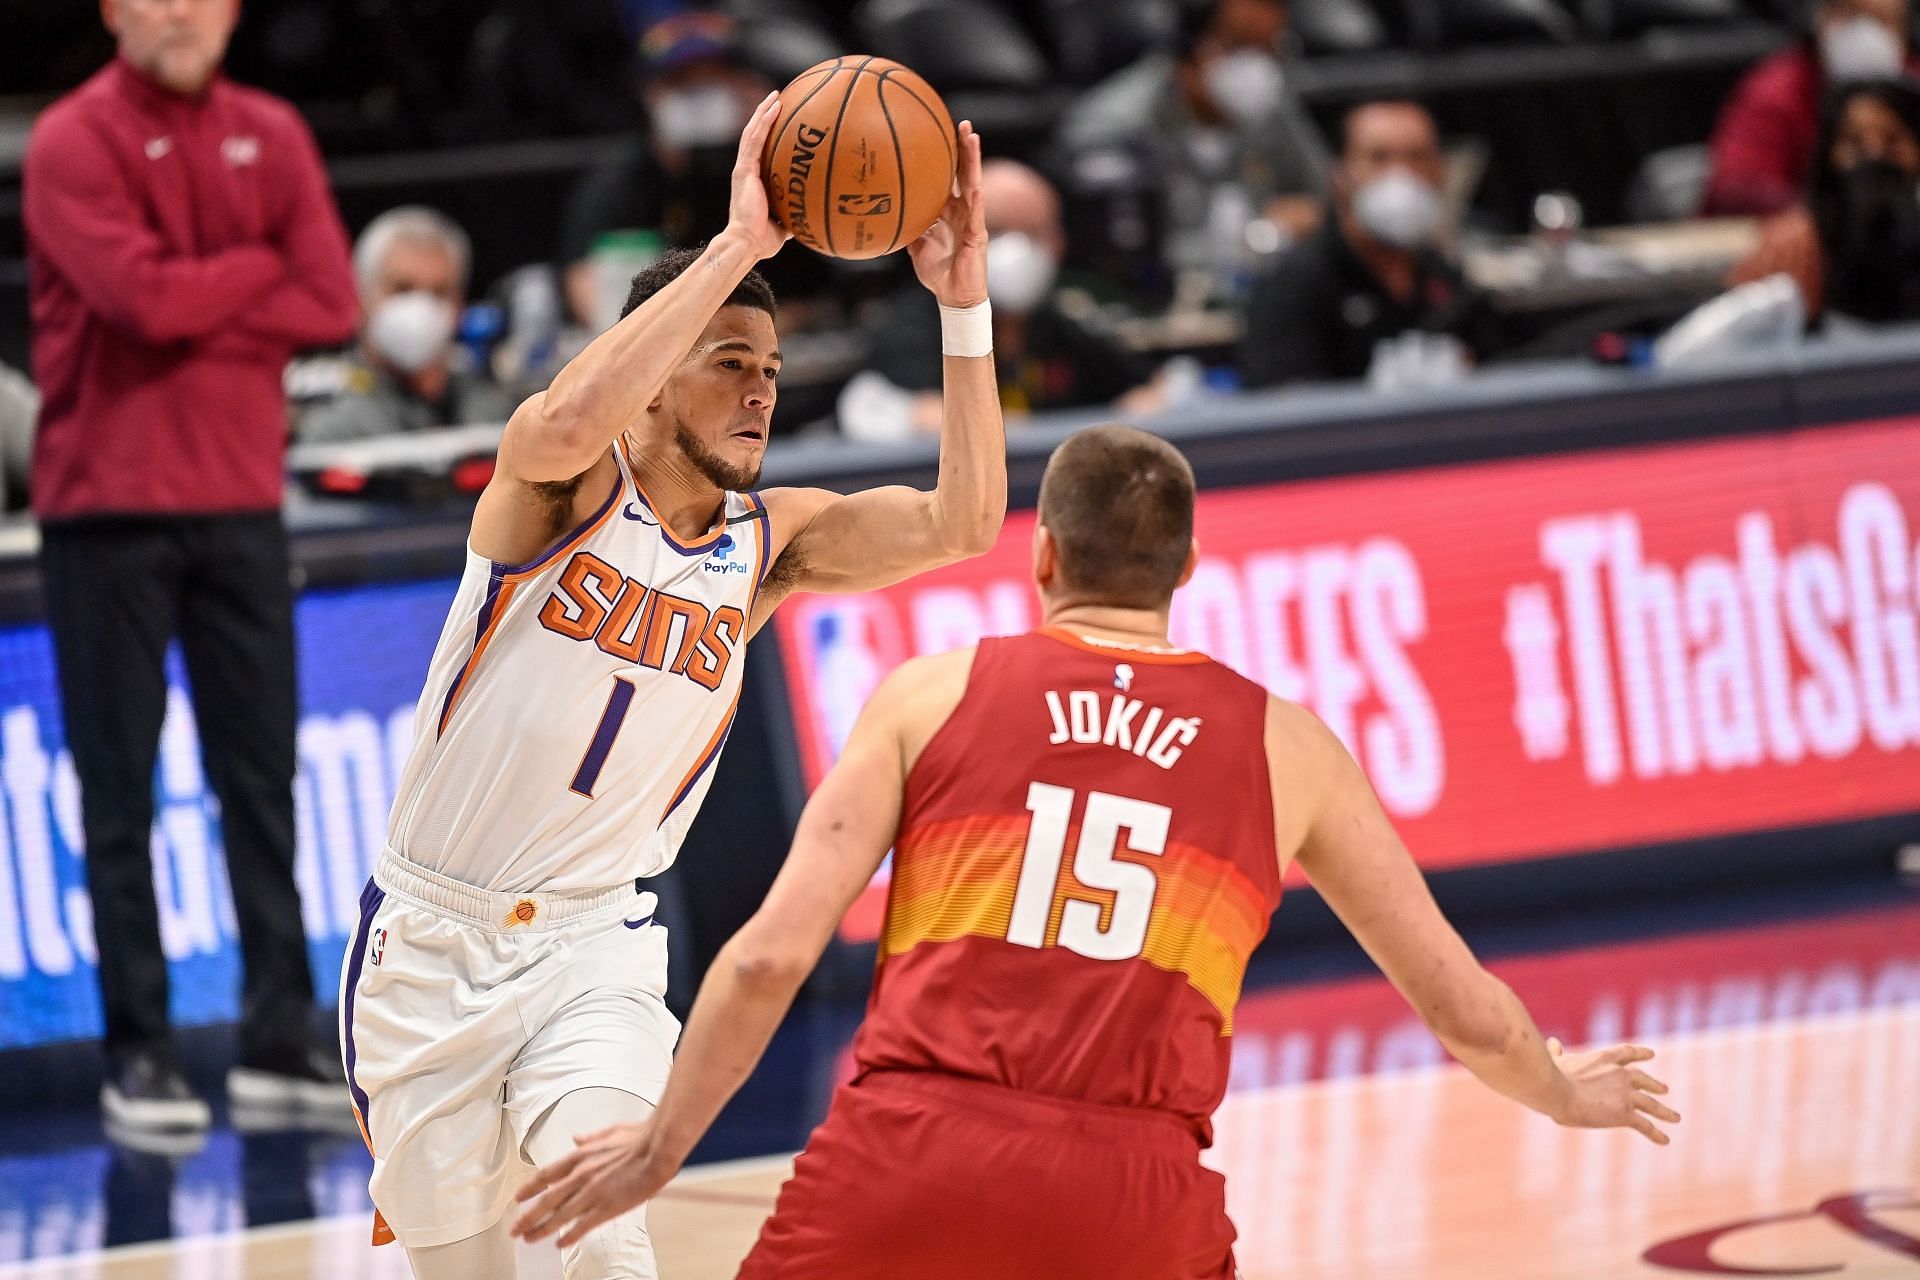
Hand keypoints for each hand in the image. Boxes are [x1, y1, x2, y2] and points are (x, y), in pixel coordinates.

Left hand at [509, 1119, 681, 1247]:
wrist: (657, 1148)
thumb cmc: (640, 1138)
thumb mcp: (610, 1132)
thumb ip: (590, 1138)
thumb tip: (577, 1138)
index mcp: (581, 1156)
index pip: (546, 1175)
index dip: (529, 1188)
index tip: (519, 1198)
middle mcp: (580, 1176)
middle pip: (546, 1201)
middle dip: (528, 1217)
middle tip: (515, 1229)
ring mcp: (592, 1194)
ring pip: (559, 1217)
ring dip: (542, 1230)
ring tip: (530, 1239)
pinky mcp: (606, 1208)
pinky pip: (582, 1226)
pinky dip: (569, 1236)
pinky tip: (560, 1243)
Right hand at [719, 94, 790, 262]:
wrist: (748, 243)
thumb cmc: (764, 239)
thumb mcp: (787, 222)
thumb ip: (797, 212)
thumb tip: (815, 213)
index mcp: (754, 179)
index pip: (760, 150)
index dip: (767, 133)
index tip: (781, 119)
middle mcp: (747, 170)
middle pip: (754, 135)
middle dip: (765, 115)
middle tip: (778, 99)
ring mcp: (744, 168)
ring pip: (752, 133)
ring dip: (763, 112)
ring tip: (775, 96)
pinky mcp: (744, 170)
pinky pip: (754, 140)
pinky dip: (763, 122)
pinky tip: (774, 107)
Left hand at [908, 121, 986, 307]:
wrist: (953, 296)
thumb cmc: (938, 271)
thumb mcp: (915, 245)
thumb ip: (906, 226)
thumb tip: (884, 213)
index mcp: (949, 210)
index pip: (951, 177)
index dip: (949, 155)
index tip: (942, 131)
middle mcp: (963, 210)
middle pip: (966, 172)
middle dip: (965, 148)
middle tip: (962, 123)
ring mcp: (973, 220)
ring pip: (975, 184)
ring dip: (974, 162)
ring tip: (973, 138)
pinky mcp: (978, 235)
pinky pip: (976, 214)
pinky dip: (975, 200)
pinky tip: (974, 186)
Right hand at [1548, 1039, 1678, 1144]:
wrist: (1558, 1091)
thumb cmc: (1552, 1075)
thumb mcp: (1556, 1061)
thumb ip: (1557, 1053)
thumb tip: (1553, 1042)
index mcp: (1605, 1057)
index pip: (1628, 1053)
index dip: (1641, 1053)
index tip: (1651, 1054)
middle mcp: (1621, 1074)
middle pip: (1644, 1079)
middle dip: (1655, 1085)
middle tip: (1664, 1089)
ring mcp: (1626, 1094)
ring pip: (1652, 1104)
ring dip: (1664, 1112)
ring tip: (1675, 1117)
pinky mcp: (1625, 1114)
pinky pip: (1646, 1126)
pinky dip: (1656, 1134)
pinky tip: (1665, 1140)